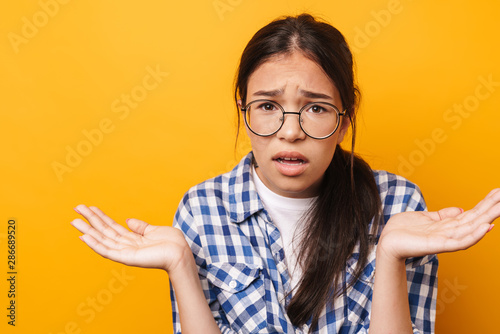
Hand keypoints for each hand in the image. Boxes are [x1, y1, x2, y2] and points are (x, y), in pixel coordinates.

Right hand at [70, 205, 191, 273]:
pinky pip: (107, 251)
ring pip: (102, 240)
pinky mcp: (127, 258)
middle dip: (90, 220)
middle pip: (104, 231)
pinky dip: (95, 244)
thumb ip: (140, 226)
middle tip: (76, 208)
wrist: (181, 253)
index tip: (89, 208)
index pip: (112, 227)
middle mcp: (126, 246)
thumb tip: (127, 220)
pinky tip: (85, 237)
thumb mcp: (154, 230)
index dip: (100, 217)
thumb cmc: (172, 244)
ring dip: (88, 231)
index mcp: (133, 239)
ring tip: (75, 221)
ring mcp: (125, 252)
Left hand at [378, 188, 499, 260]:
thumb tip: (461, 210)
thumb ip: (443, 215)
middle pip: (476, 220)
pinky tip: (486, 227)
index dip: (486, 203)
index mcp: (447, 225)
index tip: (499, 192)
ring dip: (488, 219)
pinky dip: (473, 235)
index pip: (472, 213)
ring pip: (471, 229)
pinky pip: (459, 241)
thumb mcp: (425, 217)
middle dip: (492, 209)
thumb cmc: (403, 231)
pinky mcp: (436, 245)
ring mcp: (444, 240)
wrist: (386, 242)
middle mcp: (449, 233)